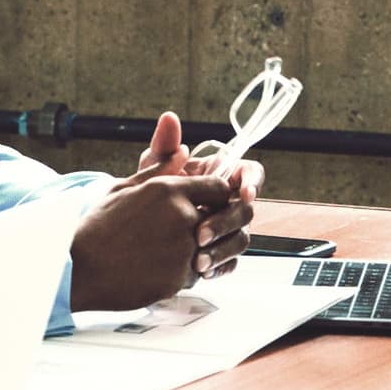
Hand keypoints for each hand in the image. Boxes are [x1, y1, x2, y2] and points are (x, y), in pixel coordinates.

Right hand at [70, 165, 252, 310]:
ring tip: (160, 253)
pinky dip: (181, 274)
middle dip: (208, 226)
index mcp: (169, 190)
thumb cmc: (96, 228)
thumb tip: (183, 151)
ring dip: (194, 252)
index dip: (216, 197)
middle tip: (181, 233)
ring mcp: (183, 249)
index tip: (206, 204)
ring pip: (209, 250)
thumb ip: (160, 170)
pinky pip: (195, 275)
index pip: (219, 188)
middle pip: (219, 220)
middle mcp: (182, 217)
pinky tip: (154, 269)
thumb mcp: (123, 188)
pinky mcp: (179, 278)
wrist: (79, 268)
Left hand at [146, 112, 270, 285]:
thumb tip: (169, 117)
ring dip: (223, 249)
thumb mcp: (154, 171)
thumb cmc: (151, 195)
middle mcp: (229, 203)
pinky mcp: (221, 253)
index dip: (253, 181)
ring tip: (198, 260)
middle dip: (226, 222)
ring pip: (242, 239)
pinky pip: (231, 262)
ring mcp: (227, 230)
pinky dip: (219, 267)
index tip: (245, 193)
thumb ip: (164, 147)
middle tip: (201, 233)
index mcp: (221, 177)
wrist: (137, 233)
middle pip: (247, 210)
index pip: (250, 172)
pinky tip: (202, 271)